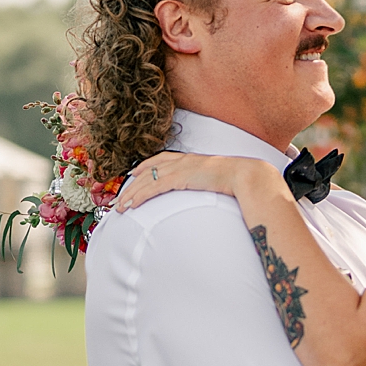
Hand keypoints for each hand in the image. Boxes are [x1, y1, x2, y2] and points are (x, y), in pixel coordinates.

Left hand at [114, 151, 253, 209]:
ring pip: (147, 180)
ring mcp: (180, 168)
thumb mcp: (218, 179)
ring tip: (121, 206)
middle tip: (120, 198)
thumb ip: (208, 182)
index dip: (145, 167)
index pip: (161, 160)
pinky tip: (132, 204)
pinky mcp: (180, 178)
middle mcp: (182, 161)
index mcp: (190, 159)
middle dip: (132, 185)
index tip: (133, 174)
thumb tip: (209, 191)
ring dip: (132, 194)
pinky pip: (154, 187)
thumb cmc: (238, 180)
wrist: (246, 176)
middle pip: (149, 171)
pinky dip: (141, 196)